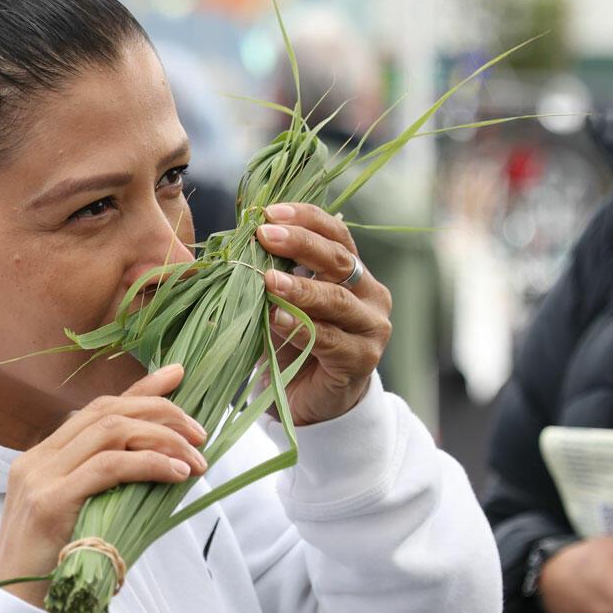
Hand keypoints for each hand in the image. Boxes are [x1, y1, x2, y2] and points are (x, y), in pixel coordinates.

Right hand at [0, 364, 208, 607]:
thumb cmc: (57, 576)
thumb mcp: (83, 522)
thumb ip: (107, 491)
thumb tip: (164, 470)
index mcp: (40, 461)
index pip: (95, 409)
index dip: (140, 390)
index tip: (178, 375)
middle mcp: (36, 461)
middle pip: (107, 411)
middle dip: (161, 412)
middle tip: (201, 433)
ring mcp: (40, 478)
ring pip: (111, 431)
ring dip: (163, 438)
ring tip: (197, 459)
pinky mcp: (50, 502)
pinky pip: (110, 466)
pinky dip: (150, 464)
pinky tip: (177, 473)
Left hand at [255, 203, 391, 425]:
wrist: (310, 399)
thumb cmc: (294, 343)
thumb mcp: (283, 301)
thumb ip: (275, 272)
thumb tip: (240, 237)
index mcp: (354, 272)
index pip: (337, 234)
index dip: (306, 219)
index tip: (270, 212)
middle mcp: (371, 294)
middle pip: (339, 260)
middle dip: (300, 244)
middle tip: (265, 235)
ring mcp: (371, 328)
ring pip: (337, 300)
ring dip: (300, 288)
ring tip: (268, 280)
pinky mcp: (362, 360)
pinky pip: (330, 339)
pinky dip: (301, 327)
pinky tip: (277, 318)